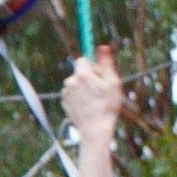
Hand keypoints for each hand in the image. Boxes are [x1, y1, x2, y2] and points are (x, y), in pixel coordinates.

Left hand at [62, 48, 120, 176]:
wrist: (95, 130)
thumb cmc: (106, 106)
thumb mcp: (112, 82)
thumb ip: (106, 63)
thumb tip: (102, 47)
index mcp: (82, 74)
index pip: (83, 60)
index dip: (93, 66)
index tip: (100, 75)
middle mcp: (70, 81)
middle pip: (80, 72)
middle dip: (88, 77)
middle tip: (100, 90)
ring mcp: (65, 93)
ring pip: (76, 84)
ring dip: (83, 88)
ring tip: (94, 101)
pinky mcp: (64, 103)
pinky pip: (72, 94)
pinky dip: (79, 98)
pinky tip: (88, 106)